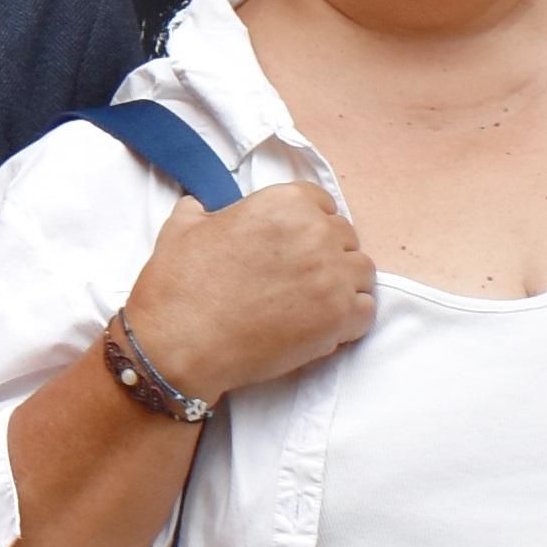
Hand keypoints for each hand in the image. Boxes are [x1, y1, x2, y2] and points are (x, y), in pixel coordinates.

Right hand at [120, 181, 373, 403]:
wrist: (181, 342)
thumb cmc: (179, 285)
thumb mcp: (181, 229)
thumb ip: (200, 211)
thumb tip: (198, 207)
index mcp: (284, 203)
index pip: (322, 203)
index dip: (309, 224)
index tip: (295, 246)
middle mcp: (316, 232)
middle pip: (345, 237)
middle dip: (327, 255)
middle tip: (299, 279)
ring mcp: (333, 276)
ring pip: (362, 273)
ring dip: (343, 286)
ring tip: (313, 304)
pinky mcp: (340, 318)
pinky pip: (366, 311)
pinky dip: (350, 319)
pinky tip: (321, 326)